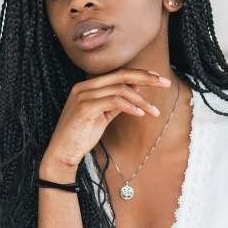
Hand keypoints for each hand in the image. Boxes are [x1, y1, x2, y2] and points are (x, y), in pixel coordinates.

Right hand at [40, 67, 170, 171]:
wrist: (62, 153)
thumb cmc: (81, 136)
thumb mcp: (102, 116)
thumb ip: (116, 102)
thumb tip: (135, 87)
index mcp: (87, 86)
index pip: (117, 73)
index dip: (139, 74)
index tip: (158, 79)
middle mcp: (84, 87)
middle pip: (121, 75)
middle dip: (146, 78)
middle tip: (165, 83)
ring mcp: (83, 96)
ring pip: (120, 89)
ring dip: (141, 99)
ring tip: (154, 111)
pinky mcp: (85, 108)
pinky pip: (114, 101)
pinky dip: (130, 106)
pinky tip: (140, 113)